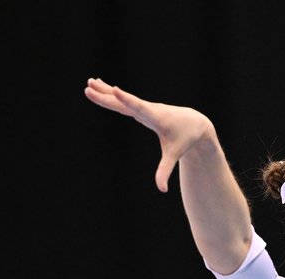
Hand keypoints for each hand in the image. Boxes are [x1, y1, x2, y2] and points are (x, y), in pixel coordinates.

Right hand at [84, 78, 215, 191]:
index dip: (127, 100)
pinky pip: (124, 100)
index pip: (139, 108)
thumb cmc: (185, 139)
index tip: (115, 90)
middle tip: (89, 87)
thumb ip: (165, 171)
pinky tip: (101, 86)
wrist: (195, 123)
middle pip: (124, 102)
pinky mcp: (142, 108)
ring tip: (89, 82)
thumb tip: (162, 190)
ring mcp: (144, 107)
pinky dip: (112, 93)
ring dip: (105, 91)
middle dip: (107, 95)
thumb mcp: (175, 155)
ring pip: (122, 98)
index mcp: (156, 118)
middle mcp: (148, 109)